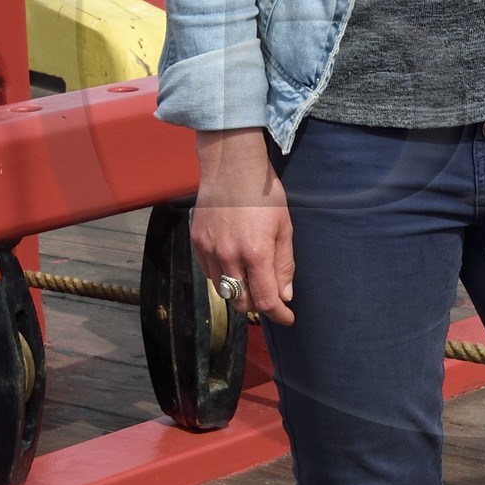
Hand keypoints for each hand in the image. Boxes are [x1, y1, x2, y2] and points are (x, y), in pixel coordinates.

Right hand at [190, 127, 294, 325]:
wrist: (231, 166)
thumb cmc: (264, 194)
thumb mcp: (284, 227)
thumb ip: (284, 264)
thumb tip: (285, 295)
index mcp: (256, 252)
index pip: (266, 300)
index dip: (278, 314)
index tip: (287, 318)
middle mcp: (229, 255)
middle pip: (241, 302)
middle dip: (258, 305)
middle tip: (270, 295)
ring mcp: (209, 249)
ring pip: (223, 290)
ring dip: (239, 291)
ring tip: (252, 276)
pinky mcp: (196, 242)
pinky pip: (209, 272)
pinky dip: (223, 275)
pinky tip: (233, 261)